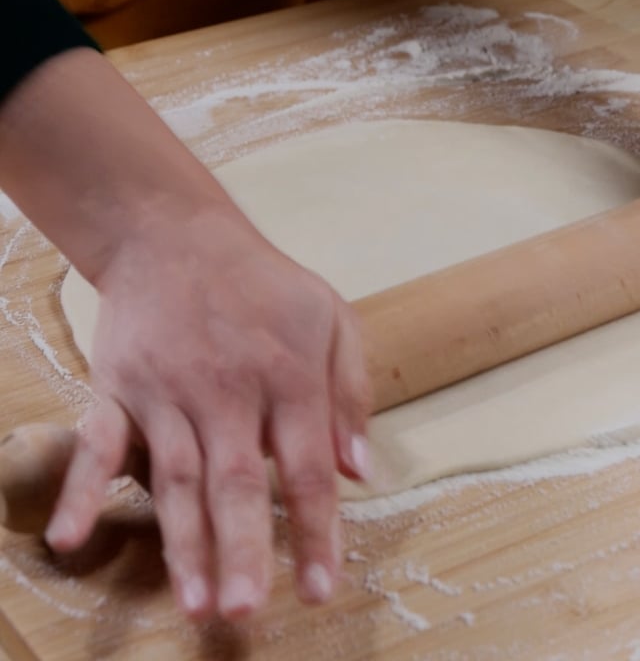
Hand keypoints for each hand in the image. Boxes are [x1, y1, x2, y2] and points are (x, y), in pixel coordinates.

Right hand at [45, 204, 371, 619]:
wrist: (177, 235)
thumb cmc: (265, 283)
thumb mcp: (332, 318)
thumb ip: (350, 392)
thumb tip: (358, 472)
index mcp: (287, 375)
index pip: (305, 467)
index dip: (316, 531)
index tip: (321, 589)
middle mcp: (228, 389)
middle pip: (236, 481)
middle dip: (243, 549)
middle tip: (244, 613)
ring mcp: (167, 390)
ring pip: (175, 477)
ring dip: (183, 542)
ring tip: (196, 600)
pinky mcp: (120, 387)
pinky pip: (99, 443)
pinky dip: (85, 490)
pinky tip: (72, 538)